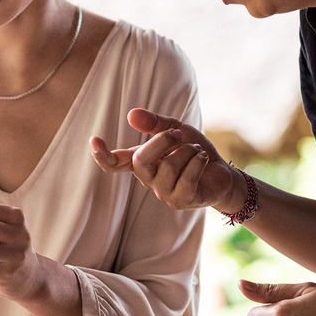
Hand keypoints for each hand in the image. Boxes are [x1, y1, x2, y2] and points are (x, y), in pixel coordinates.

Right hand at [90, 108, 245, 211]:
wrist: (221, 172)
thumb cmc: (194, 151)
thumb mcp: (176, 130)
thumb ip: (155, 124)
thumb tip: (131, 115)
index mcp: (142, 162)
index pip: (116, 163)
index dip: (103, 155)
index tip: (94, 140)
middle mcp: (148, 179)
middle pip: (141, 160)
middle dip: (162, 141)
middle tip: (178, 134)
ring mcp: (164, 193)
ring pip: (169, 166)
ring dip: (188, 151)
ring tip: (197, 151)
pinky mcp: (181, 201)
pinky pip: (187, 178)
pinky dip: (198, 162)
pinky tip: (203, 159)